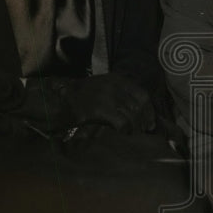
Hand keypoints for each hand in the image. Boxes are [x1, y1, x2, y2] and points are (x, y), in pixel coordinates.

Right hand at [40, 73, 157, 133]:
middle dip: (144, 120)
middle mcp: (116, 86)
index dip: (150, 110)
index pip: (143, 95)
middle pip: (139, 107)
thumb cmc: (83, 97)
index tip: (151, 122)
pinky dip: (125, 130)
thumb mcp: (104, 87)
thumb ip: (121, 95)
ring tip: (131, 132)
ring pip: (133, 115)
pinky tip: (122, 132)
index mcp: (118, 79)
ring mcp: (108, 97)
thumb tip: (139, 110)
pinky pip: (122, 123)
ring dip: (135, 127)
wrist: (61, 99)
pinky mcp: (101, 110)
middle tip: (143, 130)